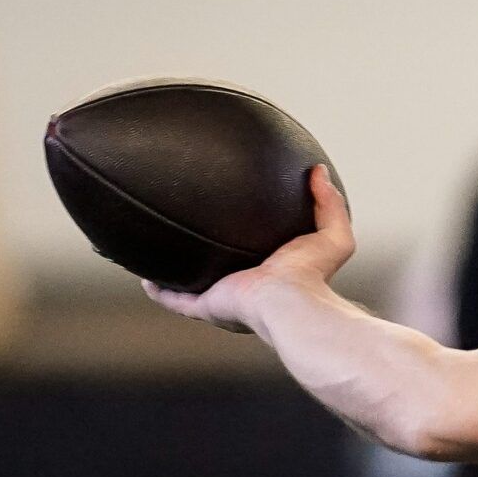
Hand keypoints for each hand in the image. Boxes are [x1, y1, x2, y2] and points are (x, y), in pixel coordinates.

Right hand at [141, 163, 354, 333]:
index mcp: (272, 274)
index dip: (247, 241)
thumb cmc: (311, 274)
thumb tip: (319, 171)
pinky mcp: (206, 305)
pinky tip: (146, 277)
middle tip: (194, 230)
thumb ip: (328, 202)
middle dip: (210, 255)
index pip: (257, 255)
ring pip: (195, 284)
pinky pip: (175, 299)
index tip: (236, 220)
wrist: (289, 299)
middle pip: (223, 270)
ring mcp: (224, 297)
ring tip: (162, 250)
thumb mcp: (331, 234)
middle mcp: (246, 287)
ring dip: (179, 272)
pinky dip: (160, 291)